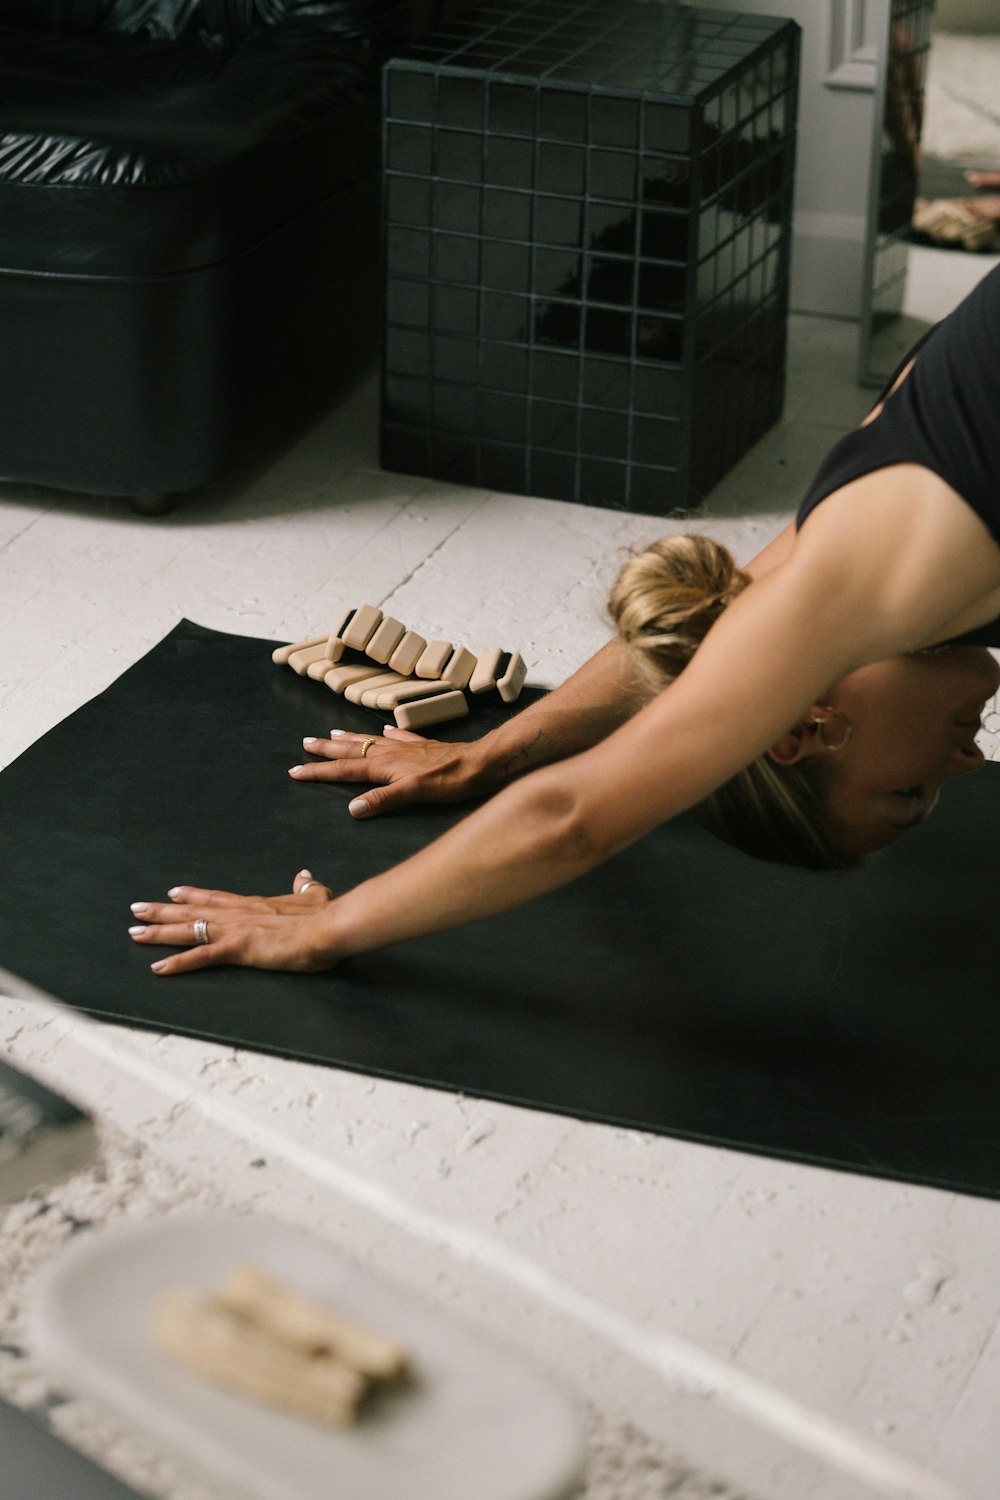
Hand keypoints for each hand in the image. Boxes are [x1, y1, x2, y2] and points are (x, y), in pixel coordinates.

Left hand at [129, 869, 336, 975]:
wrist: (329, 927)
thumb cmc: (325, 916)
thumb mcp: (315, 898)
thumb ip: (305, 889)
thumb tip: (304, 876)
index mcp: (256, 905)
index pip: (217, 898)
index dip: (194, 896)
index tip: (173, 892)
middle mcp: (238, 914)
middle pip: (193, 911)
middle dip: (162, 911)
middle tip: (137, 908)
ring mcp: (235, 930)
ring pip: (188, 930)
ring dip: (159, 931)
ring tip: (134, 931)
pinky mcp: (237, 949)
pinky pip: (200, 956)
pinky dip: (177, 963)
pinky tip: (157, 968)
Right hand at [287, 726, 489, 818]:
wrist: (481, 762)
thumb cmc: (450, 780)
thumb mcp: (415, 793)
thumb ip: (383, 799)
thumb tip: (352, 808)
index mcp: (385, 765)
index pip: (344, 770)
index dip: (319, 772)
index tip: (295, 771)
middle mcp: (391, 752)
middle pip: (352, 750)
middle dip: (326, 750)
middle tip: (305, 744)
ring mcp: (407, 747)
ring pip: (370, 740)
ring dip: (349, 738)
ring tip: (331, 734)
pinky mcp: (423, 746)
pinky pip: (399, 737)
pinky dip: (387, 733)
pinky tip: (384, 729)